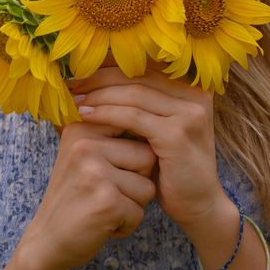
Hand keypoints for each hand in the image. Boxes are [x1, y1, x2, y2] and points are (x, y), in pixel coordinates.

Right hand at [19, 119, 156, 269]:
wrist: (47, 240)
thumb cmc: (75, 196)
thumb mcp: (83, 155)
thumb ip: (110, 133)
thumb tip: (151, 114)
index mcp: (82, 128)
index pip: (135, 126)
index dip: (135, 155)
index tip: (117, 170)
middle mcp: (86, 145)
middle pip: (148, 157)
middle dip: (138, 181)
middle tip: (108, 193)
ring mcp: (95, 173)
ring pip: (148, 186)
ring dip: (133, 205)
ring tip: (105, 207)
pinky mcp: (106, 201)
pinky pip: (140, 211)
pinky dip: (127, 224)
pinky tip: (103, 224)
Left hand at [70, 67, 225, 228]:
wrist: (197, 204)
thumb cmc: (171, 167)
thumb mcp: (157, 128)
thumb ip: (140, 104)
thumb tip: (95, 78)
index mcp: (193, 87)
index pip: (145, 65)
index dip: (111, 65)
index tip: (80, 70)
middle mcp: (196, 93)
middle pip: (139, 75)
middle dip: (101, 77)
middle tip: (72, 84)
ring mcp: (189, 113)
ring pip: (134, 93)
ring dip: (99, 95)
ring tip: (74, 100)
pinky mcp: (177, 134)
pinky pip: (133, 117)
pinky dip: (106, 114)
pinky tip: (85, 116)